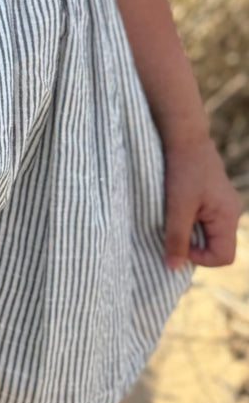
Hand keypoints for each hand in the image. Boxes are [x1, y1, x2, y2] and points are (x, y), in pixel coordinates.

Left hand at [162, 137, 241, 269]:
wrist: (183, 134)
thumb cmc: (182, 169)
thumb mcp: (177, 206)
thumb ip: (176, 237)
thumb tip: (173, 267)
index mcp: (228, 216)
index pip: (223, 256)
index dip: (200, 258)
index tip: (177, 242)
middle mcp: (230, 210)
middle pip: (216, 244)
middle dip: (193, 243)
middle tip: (171, 228)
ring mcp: (222, 201)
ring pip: (208, 230)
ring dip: (189, 228)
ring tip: (172, 214)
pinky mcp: (211, 192)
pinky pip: (204, 216)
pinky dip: (189, 216)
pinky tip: (174, 204)